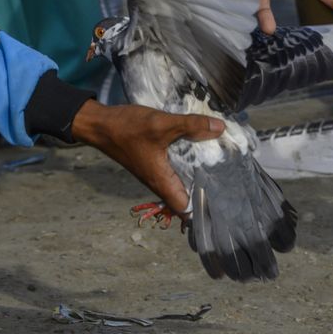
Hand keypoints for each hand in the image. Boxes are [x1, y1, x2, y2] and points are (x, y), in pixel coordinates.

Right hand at [70, 100, 223, 216]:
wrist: (100, 124)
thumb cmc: (128, 129)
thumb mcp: (162, 125)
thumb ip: (191, 126)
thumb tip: (221, 128)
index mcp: (162, 181)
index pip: (186, 208)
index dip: (204, 209)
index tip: (226, 201)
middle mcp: (159, 181)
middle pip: (187, 195)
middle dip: (207, 189)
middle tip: (231, 179)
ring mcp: (156, 172)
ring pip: (182, 181)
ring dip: (198, 175)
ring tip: (222, 164)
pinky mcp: (154, 161)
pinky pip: (176, 168)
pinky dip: (188, 162)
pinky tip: (200, 148)